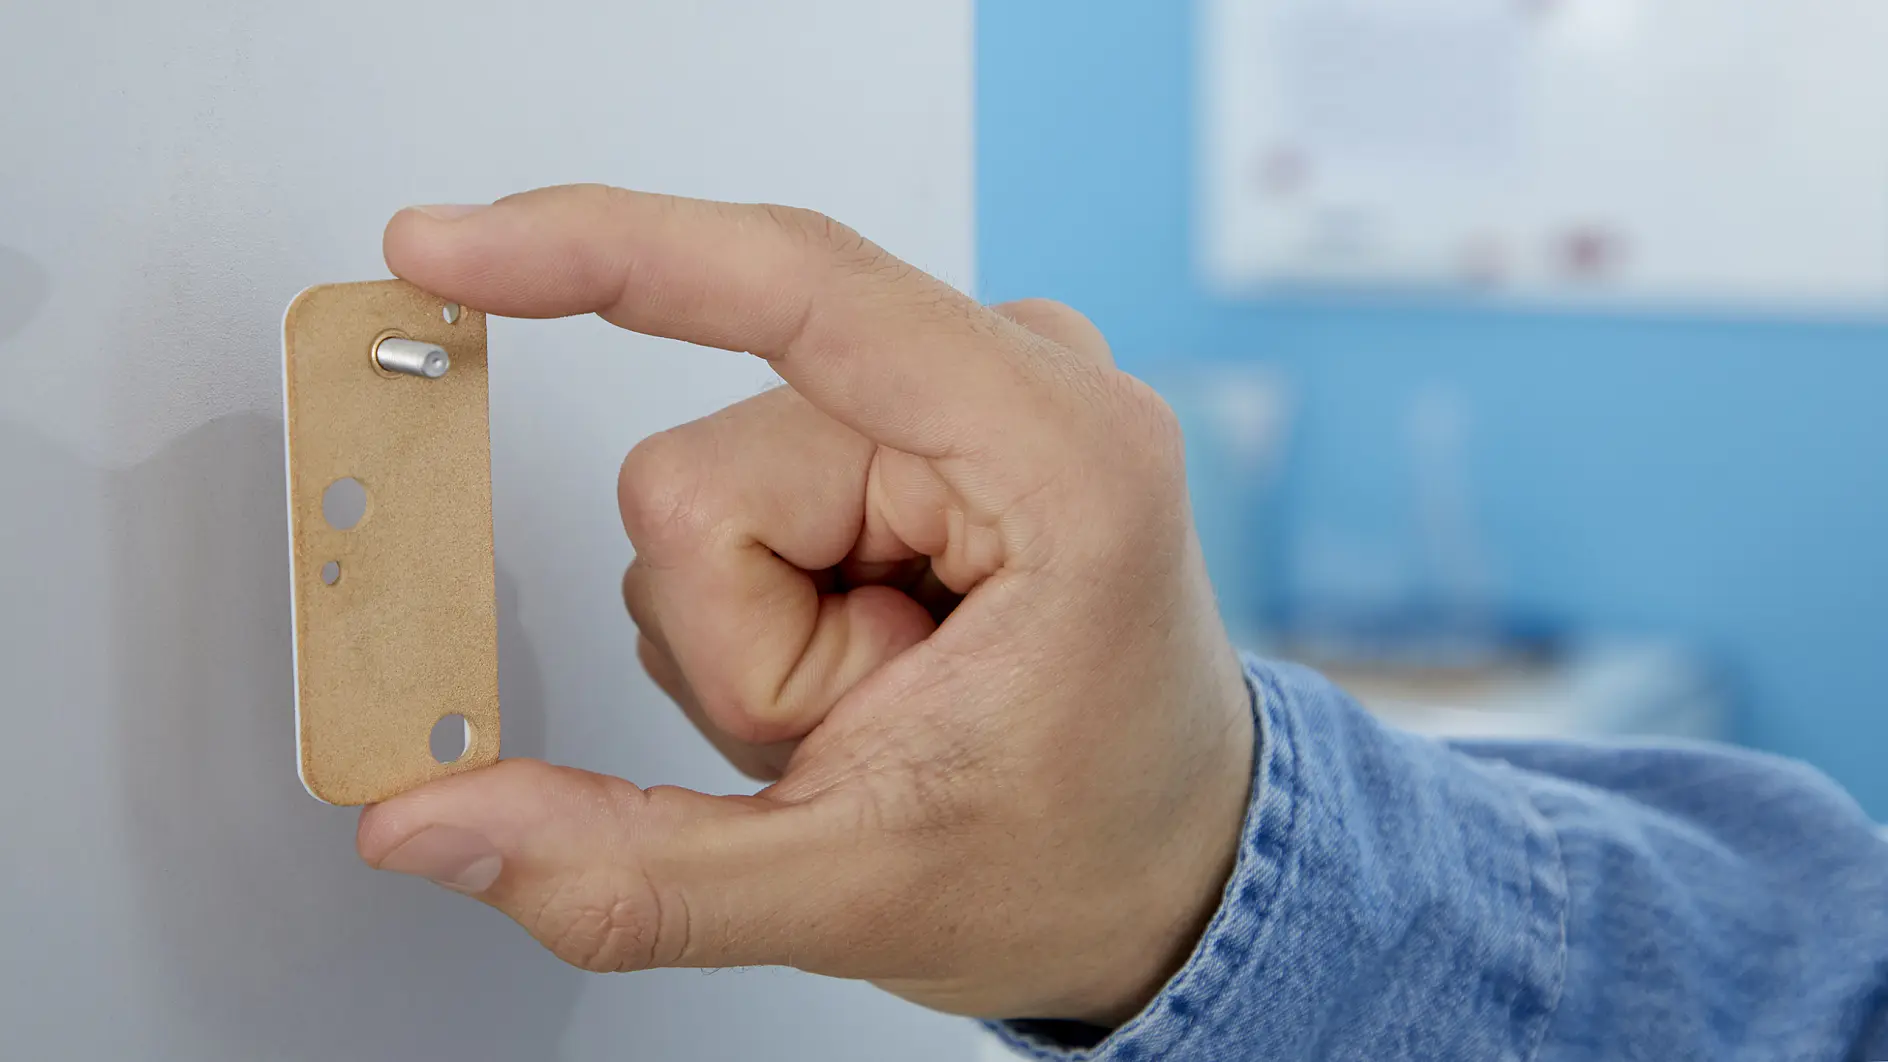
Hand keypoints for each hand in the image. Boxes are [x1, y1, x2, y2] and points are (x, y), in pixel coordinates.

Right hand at [357, 185, 1254, 1024]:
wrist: (1167, 864)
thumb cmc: (1082, 853)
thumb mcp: (858, 890)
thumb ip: (633, 872)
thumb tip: (435, 822)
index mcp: (1060, 457)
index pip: (802, 291)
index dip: (609, 254)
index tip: (452, 246)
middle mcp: (1015, 386)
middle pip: (704, 471)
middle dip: (743, 642)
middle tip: (859, 725)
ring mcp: (959, 402)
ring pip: (703, 493)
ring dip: (754, 639)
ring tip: (876, 699)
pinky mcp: (912, 433)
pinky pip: (736, 499)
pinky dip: (765, 616)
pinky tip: (866, 663)